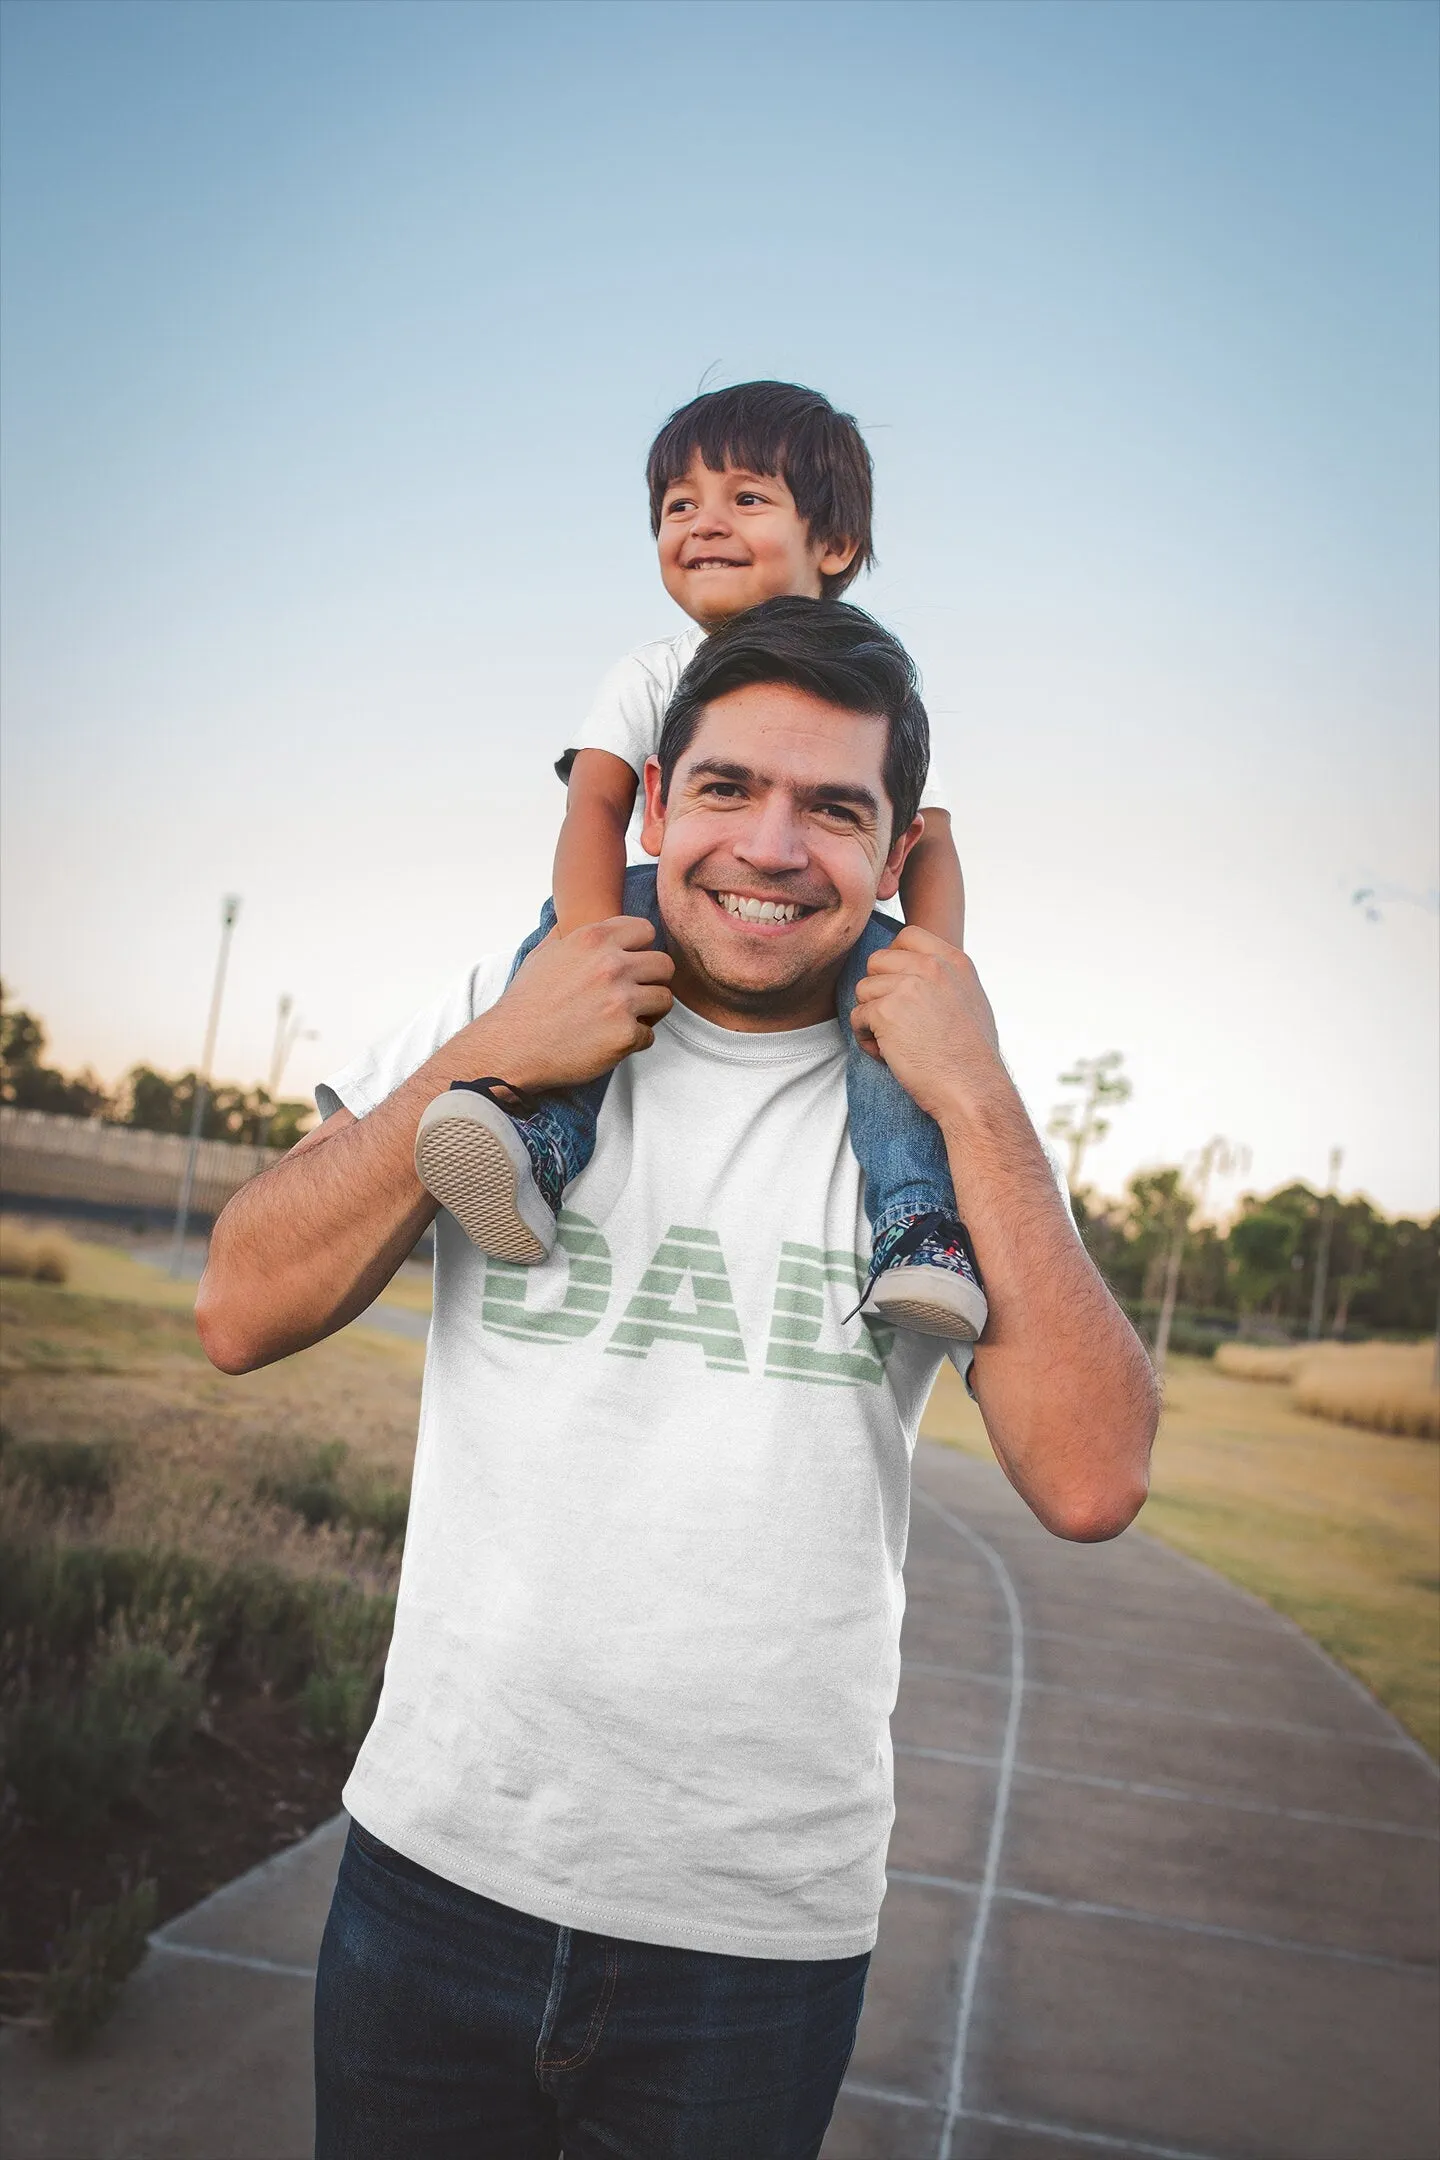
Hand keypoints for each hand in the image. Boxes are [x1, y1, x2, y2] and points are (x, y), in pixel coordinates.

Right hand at [462, 916, 673, 1092]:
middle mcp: (610, 965)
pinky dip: (633, 1041)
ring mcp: (621, 1000)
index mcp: (593, 939)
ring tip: (624, 1019)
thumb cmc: (526, 1003)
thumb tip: (575, 920)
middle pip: (664, 965)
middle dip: (652, 980)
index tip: (630, 964)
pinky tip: (609, 1042)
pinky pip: (649, 1035)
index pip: (646, 930)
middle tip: (634, 995)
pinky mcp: (625, 1034)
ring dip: (649, 1012)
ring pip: (664, 999)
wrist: (512, 1046)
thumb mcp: (543, 954)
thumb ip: (569, 935)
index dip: (641, 949)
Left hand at [850, 926, 1002, 1123]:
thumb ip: (944, 980)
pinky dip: (866, 1039)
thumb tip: (915, 972)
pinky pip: (857, 1017)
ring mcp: (907, 986)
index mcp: (954, 961)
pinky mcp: (886, 1011)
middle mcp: (931, 967)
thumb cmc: (972, 1057)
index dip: (894, 960)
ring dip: (871, 1018)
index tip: (899, 988)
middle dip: (878, 992)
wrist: (972, 1089)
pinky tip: (889, 1056)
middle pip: (877, 961)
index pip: (908, 936)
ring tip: (895, 1044)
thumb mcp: (970, 1001)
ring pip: (863, 990)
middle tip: (896, 1022)